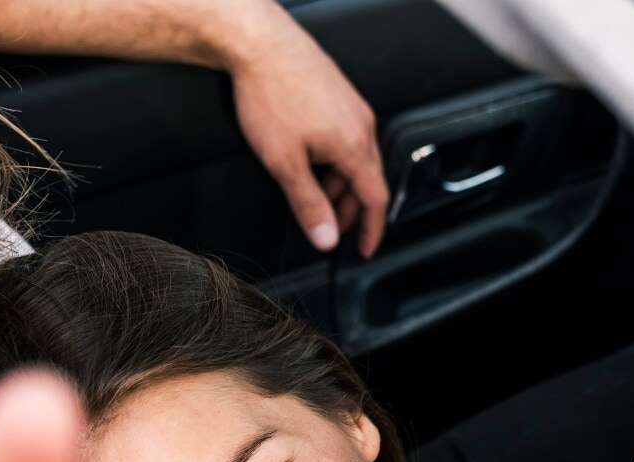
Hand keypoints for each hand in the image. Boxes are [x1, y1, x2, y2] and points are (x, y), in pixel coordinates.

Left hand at [226, 7, 388, 257]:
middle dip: (350, 209)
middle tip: (331, 228)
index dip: (371, 230)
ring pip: (355, 158)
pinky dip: (335, 159)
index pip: (375, 199)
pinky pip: (347, 137)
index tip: (364, 249)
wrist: (258, 41)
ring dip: (340, 184)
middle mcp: (361, 123)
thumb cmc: (269, 91)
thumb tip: (324, 237)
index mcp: (354, 144)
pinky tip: (312, 161)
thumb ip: (308, 204)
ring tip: (315, 196)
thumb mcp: (284, 162)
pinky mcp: (339, 93)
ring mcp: (352, 106)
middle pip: (367, 180)